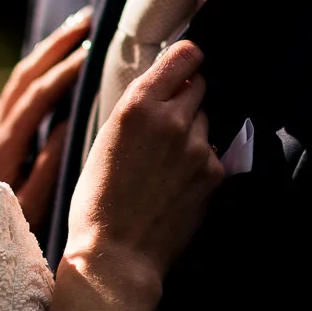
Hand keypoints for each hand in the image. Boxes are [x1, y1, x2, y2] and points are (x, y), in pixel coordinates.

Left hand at [0, 7, 91, 228]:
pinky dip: (39, 70)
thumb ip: (48, 166)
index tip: (94, 51)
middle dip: (55, 45)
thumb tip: (69, 124)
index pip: (37, 96)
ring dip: (47, 52)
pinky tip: (54, 64)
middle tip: (88, 19)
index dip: (64, 72)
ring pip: (19, 79)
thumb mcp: (30, 205)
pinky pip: (18, 92)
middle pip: (25, 74)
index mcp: (4, 145)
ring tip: (77, 31)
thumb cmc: (0, 234)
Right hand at [65, 40, 223, 291]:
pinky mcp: (214, 173)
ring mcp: (197, 147)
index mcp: (138, 105)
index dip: (188, 58)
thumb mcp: (105, 139)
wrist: (117, 254)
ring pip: (206, 120)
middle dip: (187, 95)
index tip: (186, 63)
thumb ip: (136, 108)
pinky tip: (176, 182)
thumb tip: (161, 87)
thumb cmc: (98, 199)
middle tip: (167, 120)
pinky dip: (199, 161)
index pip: (185, 55)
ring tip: (166, 160)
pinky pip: (212, 152)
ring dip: (193, 129)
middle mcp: (172, 119)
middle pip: (200, 85)